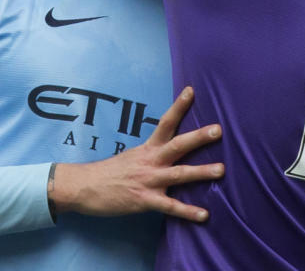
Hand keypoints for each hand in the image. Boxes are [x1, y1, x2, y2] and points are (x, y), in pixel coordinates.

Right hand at [49, 86, 223, 220]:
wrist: (83, 188)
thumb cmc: (108, 173)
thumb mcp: (131, 155)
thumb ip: (151, 153)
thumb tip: (168, 148)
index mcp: (147, 148)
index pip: (165, 122)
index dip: (178, 106)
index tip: (191, 90)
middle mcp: (150, 161)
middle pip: (177, 145)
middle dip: (199, 137)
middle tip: (218, 130)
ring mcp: (148, 180)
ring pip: (179, 174)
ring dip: (201, 172)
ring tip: (221, 170)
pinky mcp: (145, 201)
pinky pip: (170, 206)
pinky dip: (188, 211)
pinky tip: (204, 214)